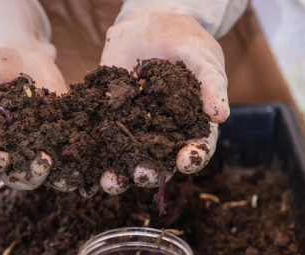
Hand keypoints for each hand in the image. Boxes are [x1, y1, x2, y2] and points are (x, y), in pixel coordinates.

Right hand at [0, 47, 67, 189]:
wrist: (13, 54)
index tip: (0, 157)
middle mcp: (8, 154)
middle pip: (16, 176)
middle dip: (29, 174)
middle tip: (42, 163)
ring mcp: (35, 148)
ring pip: (45, 173)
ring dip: (58, 176)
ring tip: (69, 174)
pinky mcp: (58, 136)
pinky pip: (68, 154)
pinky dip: (78, 160)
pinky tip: (87, 159)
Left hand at [99, 10, 226, 193]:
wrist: (149, 23)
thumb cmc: (185, 40)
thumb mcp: (202, 56)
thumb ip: (210, 83)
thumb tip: (221, 115)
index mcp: (190, 126)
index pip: (196, 148)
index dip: (193, 158)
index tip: (186, 161)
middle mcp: (162, 135)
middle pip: (158, 164)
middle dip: (150, 173)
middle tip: (142, 175)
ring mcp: (133, 129)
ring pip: (126, 161)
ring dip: (118, 175)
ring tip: (109, 181)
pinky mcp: (108, 119)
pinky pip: (100, 140)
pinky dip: (91, 152)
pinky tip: (83, 157)